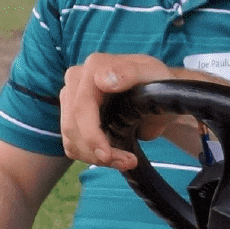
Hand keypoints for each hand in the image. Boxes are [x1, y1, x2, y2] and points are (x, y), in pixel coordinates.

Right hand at [61, 53, 208, 170]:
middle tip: (126, 162)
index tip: (109, 155)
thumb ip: (131, 72)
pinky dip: (90, 156)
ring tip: (125, 161)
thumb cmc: (158, 81)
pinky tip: (114, 158)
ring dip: (95, 157)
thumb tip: (102, 81)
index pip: (81, 106)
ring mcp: (72, 98)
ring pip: (70, 138)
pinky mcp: (72, 116)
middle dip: (96, 151)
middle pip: (72, 126)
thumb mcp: (153, 74)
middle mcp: (77, 79)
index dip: (92, 135)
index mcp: (94, 65)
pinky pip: (72, 144)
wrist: (159, 93)